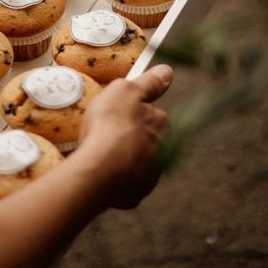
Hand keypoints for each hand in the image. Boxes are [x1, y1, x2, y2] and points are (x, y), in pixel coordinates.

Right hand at [75, 64, 171, 209]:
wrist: (100, 170)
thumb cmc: (110, 125)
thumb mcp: (124, 91)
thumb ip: (148, 82)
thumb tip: (167, 72)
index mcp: (161, 123)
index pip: (153, 114)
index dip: (134, 112)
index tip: (116, 113)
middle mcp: (162, 149)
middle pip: (146, 140)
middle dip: (131, 137)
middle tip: (106, 134)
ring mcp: (150, 174)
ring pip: (137, 162)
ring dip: (124, 158)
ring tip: (100, 154)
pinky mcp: (135, 194)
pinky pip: (126, 184)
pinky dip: (117, 179)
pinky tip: (101, 172)